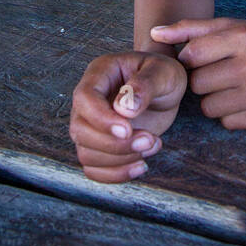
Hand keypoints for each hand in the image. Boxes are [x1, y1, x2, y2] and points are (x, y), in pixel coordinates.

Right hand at [69, 51, 187, 182]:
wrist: (165, 89)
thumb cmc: (162, 74)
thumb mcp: (162, 71)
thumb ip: (144, 85)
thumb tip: (124, 109)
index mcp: (100, 73)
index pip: (84, 98)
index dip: (101, 119)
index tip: (128, 130)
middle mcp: (88, 100)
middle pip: (80, 130)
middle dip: (116, 144)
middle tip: (150, 140)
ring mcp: (90, 124)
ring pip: (86, 153)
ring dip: (120, 159)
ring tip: (152, 145)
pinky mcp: (99, 145)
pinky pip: (94, 169)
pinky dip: (116, 174)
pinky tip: (141, 165)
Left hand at [151, 18, 245, 129]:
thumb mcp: (230, 26)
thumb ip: (190, 28)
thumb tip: (153, 33)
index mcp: (243, 38)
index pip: (192, 55)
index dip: (189, 59)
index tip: (201, 59)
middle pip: (198, 84)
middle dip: (202, 80)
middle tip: (219, 73)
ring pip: (209, 108)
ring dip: (213, 99)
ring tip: (231, 86)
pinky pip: (227, 123)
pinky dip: (230, 114)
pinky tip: (244, 99)